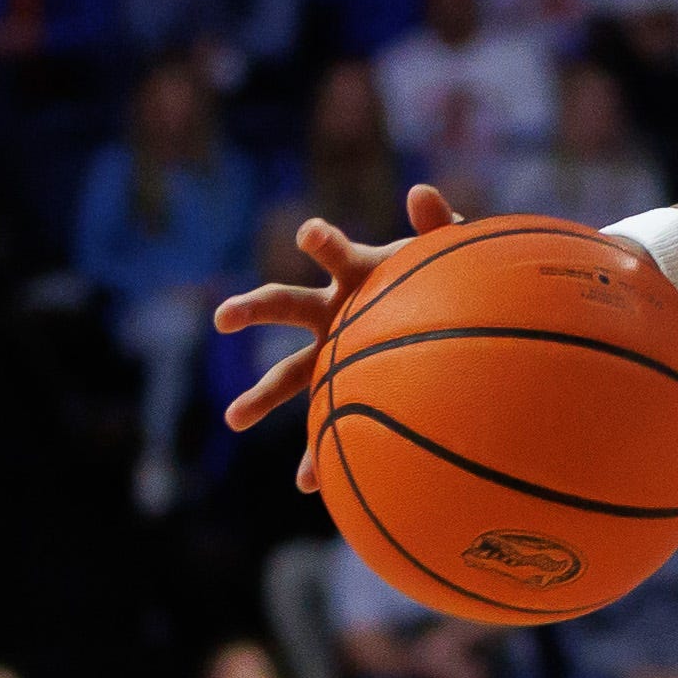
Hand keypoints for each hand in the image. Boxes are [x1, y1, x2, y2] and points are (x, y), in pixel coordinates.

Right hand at [214, 184, 468, 491]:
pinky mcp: (347, 386)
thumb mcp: (447, 257)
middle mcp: (333, 312)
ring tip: (234, 419)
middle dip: (253, 310)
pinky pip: (330, 423)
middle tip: (222, 317)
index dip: (322, 240)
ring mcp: (335, 351)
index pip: (333, 251)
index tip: (309, 234)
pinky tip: (312, 484)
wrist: (455, 319)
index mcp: (359, 273)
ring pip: (290, 375)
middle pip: (284, 307)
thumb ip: (438, 226)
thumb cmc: (446, 280)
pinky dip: (321, 454)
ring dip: (262, 397)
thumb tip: (422, 192)